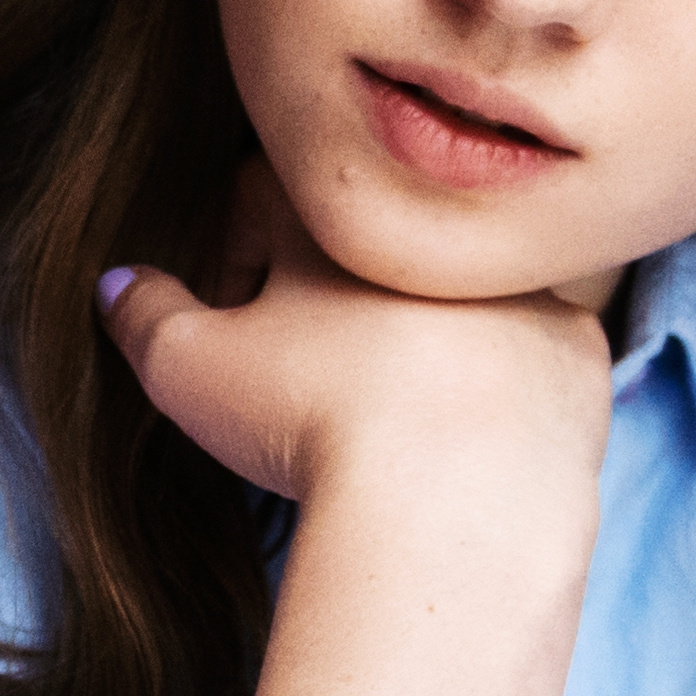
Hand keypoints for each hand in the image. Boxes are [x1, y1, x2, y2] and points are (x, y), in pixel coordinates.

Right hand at [98, 230, 611, 539]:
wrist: (453, 502)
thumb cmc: (309, 427)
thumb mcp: (191, 372)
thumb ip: (145, 315)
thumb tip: (116, 285)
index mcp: (338, 223)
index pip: (269, 193)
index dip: (238, 250)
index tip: (237, 313)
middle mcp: (433, 235)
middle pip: (369, 243)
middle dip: (334, 292)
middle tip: (311, 367)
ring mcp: (518, 289)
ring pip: (454, 292)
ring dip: (422, 331)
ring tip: (392, 409)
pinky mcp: (579, 352)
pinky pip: (531, 352)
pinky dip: (497, 384)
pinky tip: (464, 437)